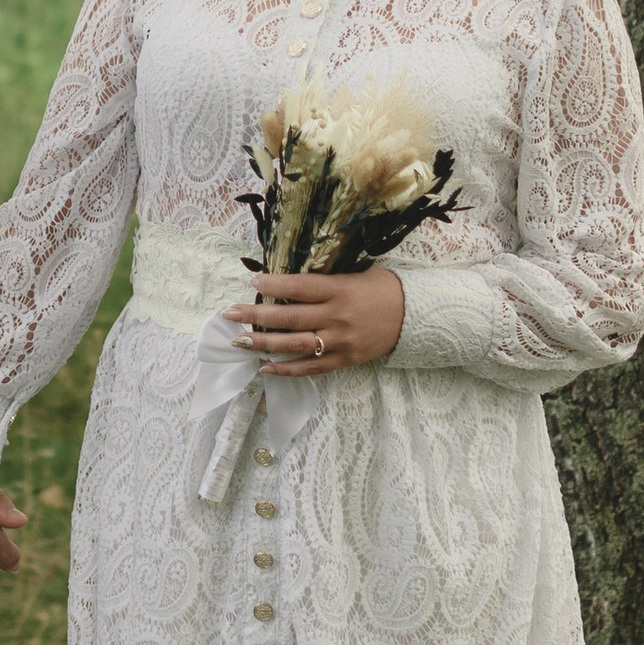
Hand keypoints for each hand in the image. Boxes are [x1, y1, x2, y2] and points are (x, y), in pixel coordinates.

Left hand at [236, 267, 403, 374]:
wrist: (414, 316)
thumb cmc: (381, 289)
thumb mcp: (355, 275)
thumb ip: (324, 281)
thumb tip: (288, 282)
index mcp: (339, 289)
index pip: (299, 286)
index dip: (274, 284)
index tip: (253, 280)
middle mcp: (336, 316)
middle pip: (289, 317)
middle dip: (255, 315)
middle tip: (229, 314)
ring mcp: (339, 341)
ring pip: (294, 345)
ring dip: (263, 344)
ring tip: (238, 341)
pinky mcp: (344, 360)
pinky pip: (311, 368)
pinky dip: (286, 369)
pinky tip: (265, 367)